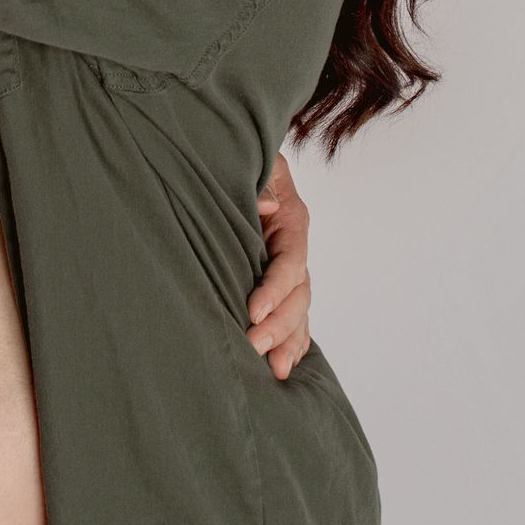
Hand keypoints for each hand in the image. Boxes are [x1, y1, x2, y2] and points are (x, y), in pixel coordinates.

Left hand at [249, 151, 312, 378]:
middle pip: (298, 293)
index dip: (274, 289)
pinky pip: (291, 314)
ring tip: (274, 370)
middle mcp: (293, 247)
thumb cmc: (236, 156)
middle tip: (255, 347)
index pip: (290, 261)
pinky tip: (283, 366)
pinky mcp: (274, 281)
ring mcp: (286, 266)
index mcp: (291, 219)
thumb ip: (261, 181)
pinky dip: (292, 341)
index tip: (252, 312)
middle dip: (280, 324)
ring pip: (297, 310)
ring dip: (288, 340)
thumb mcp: (254, 159)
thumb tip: (268, 207)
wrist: (226, 154)